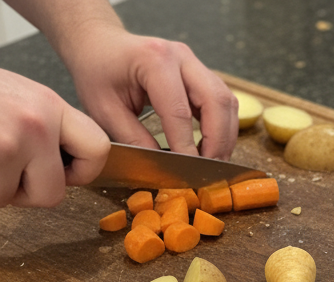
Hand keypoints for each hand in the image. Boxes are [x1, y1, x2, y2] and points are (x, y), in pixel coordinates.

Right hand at [0, 69, 108, 206]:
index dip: (81, 171)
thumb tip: (67, 167)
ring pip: (17, 198)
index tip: (61, 171)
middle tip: (1, 166)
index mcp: (48, 104)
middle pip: (55, 192)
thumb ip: (43, 130)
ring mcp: (11, 141)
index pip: (98, 148)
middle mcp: (36, 121)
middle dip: (25, 191)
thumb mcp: (14, 100)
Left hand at [64, 25, 237, 159]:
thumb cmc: (97, 72)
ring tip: (212, 161)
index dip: (186, 148)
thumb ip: (135, 139)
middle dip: (217, 143)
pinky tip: (211, 146)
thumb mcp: (104, 110)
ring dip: (225, 136)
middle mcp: (181, 57)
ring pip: (227, 102)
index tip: (187, 175)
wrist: (100, 44)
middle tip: (208, 171)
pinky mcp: (202, 74)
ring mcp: (195, 64)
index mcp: (153, 60)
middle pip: (217, 102)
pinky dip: (222, 128)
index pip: (180, 113)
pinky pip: (223, 102)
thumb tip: (164, 167)